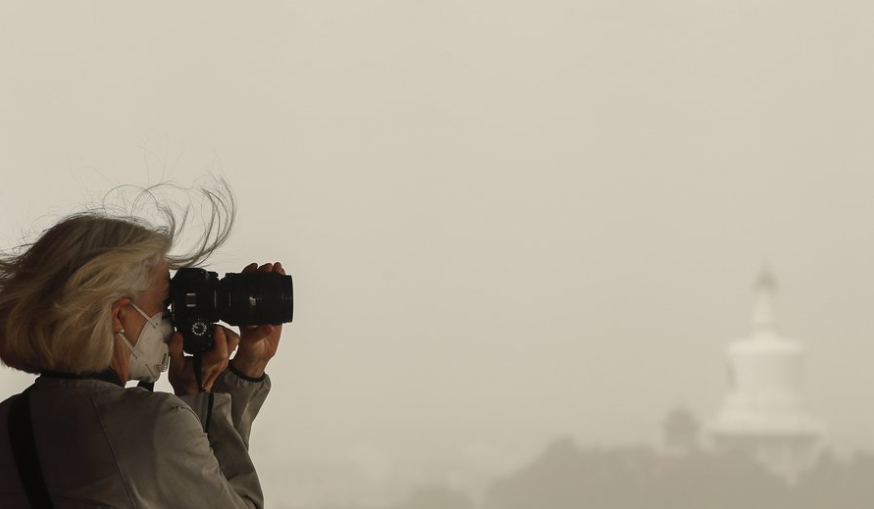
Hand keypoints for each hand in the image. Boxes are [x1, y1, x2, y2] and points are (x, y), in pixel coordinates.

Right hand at [168, 325, 240, 394]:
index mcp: (208, 364)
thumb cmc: (183, 381)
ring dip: (225, 333)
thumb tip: (178, 335)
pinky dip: (224, 338)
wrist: (190, 392)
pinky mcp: (224, 360)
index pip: (221, 351)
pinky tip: (213, 336)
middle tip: (213, 326)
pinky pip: (230, 346)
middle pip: (233, 342)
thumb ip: (175, 350)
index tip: (214, 328)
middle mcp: (220, 363)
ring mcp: (224, 361)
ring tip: (212, 330)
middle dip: (225, 331)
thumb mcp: (175, 366)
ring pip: (233, 343)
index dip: (220, 338)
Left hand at [230, 262, 285, 378]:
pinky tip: (284, 279)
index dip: (248, 275)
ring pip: (267, 289)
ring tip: (279, 268)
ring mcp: (264, 309)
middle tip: (269, 267)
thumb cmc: (249, 348)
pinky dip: (281, 288)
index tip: (254, 267)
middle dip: (263, 273)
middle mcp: (252, 306)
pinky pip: (278, 298)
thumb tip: (269, 325)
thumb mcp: (251, 340)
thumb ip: (259, 333)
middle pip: (256, 285)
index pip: (243, 288)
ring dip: (273, 278)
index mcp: (243, 310)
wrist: (258, 356)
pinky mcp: (274, 314)